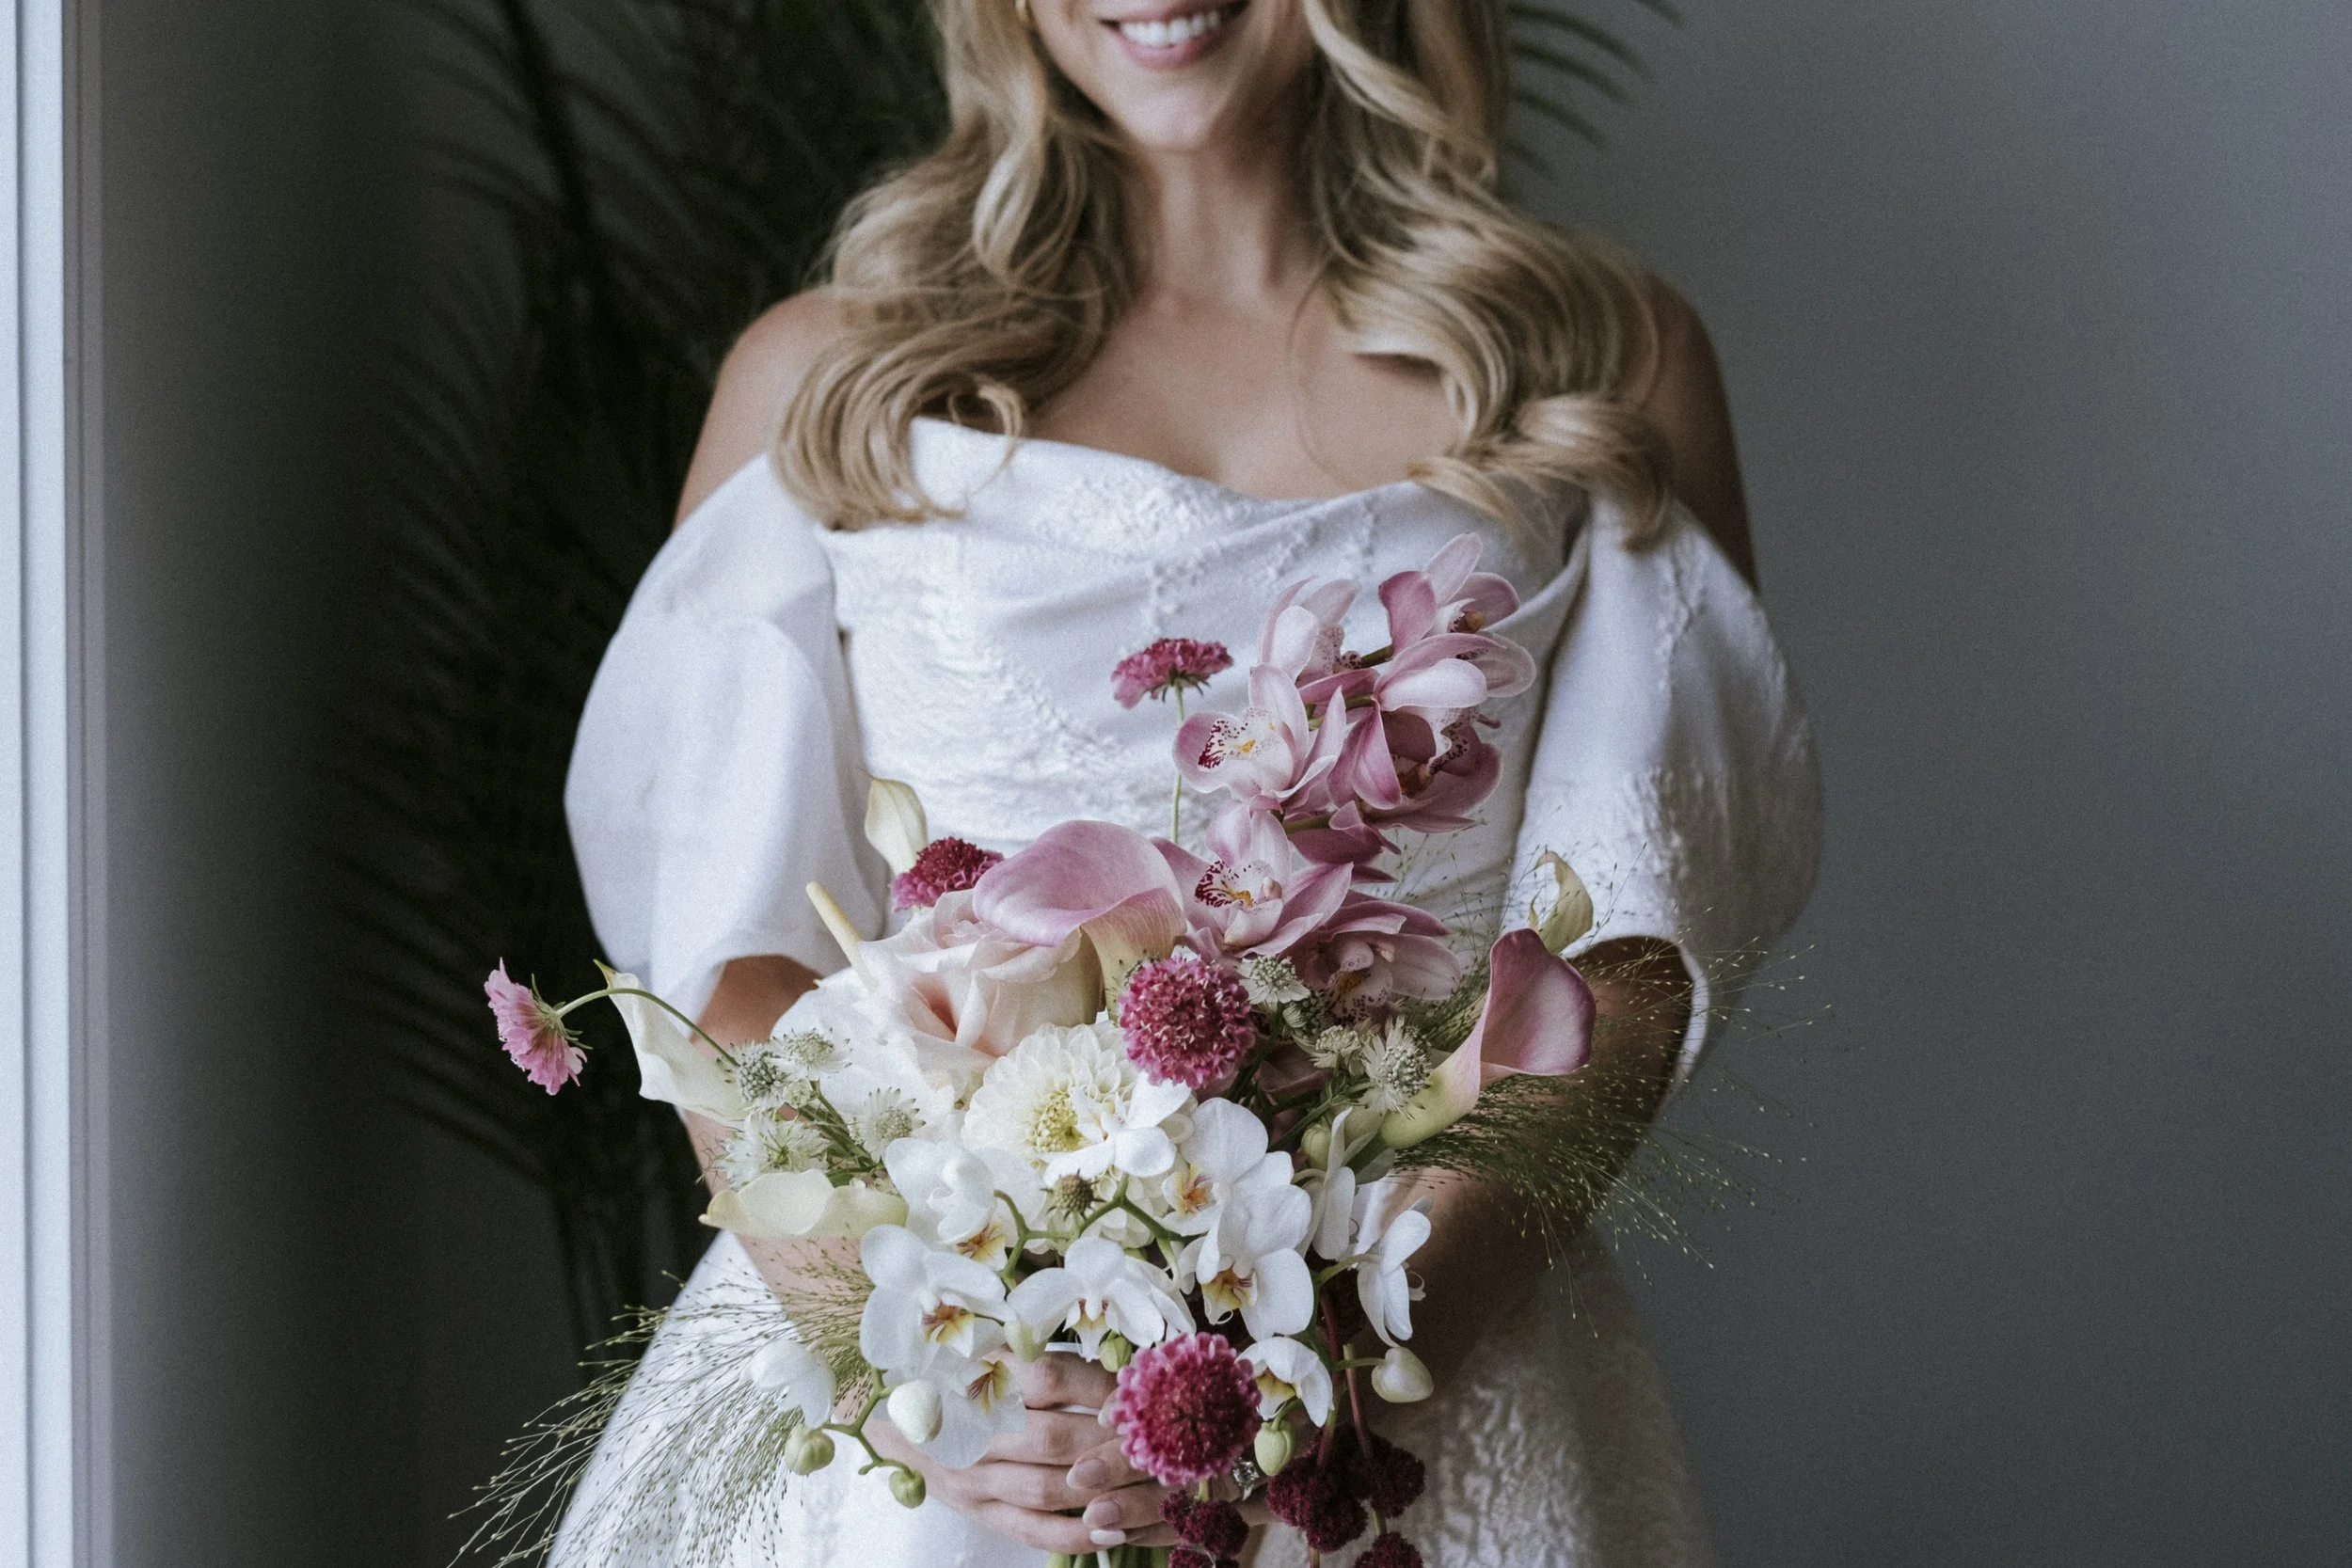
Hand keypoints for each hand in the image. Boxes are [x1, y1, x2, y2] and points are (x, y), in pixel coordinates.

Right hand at [866, 1353, 1179, 1552]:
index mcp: (979, 1372)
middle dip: (1113, 1443)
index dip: (1099, 1387)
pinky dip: (1077, 1533)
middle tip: (1160, 1442)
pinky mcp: (978, 1511)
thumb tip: (1128, 1373)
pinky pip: (1033, 1531)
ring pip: (1047, 1488)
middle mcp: (972, 1426)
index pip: (1050, 1377)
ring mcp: (972, 1475)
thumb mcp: (998, 1348)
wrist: (892, 1412)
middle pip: (1054, 1438)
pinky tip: (1115, 1527)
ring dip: (1104, 1488)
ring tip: (1150, 1483)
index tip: (1139, 1394)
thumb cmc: (963, 1372)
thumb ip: (1052, 1359)